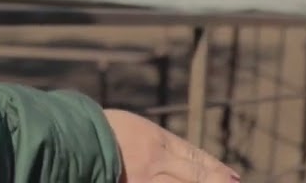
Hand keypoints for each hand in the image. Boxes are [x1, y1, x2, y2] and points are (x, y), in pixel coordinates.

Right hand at [104, 109, 239, 181]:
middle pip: (196, 175)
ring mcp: (146, 179)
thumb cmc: (96, 130)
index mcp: (154, 140)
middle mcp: (156, 161)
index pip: (193, 156)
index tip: (234, 177)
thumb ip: (153, 142)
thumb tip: (182, 157)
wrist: (71, 139)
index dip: (214, 168)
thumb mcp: (130, 128)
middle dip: (217, 181)